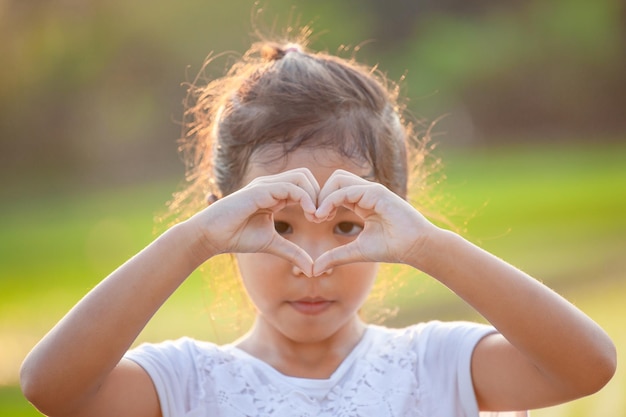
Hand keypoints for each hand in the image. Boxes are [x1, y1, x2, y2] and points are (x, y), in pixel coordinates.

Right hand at [191, 168, 319, 274]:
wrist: (210, 236)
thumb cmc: (237, 236)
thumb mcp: (272, 244)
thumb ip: (293, 252)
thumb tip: (312, 269)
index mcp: (274, 194)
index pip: (304, 185)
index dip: (317, 200)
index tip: (322, 220)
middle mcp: (271, 185)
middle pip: (306, 176)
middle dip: (319, 194)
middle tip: (321, 217)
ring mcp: (265, 185)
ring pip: (301, 177)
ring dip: (314, 195)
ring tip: (316, 216)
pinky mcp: (259, 191)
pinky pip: (289, 187)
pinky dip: (304, 199)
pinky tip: (309, 214)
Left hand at [312, 170, 432, 275]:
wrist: (416, 247)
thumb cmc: (392, 248)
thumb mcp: (356, 252)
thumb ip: (335, 256)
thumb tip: (314, 269)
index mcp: (362, 202)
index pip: (335, 190)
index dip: (321, 202)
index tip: (314, 220)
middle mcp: (366, 192)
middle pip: (334, 179)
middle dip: (320, 194)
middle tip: (314, 216)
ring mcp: (372, 190)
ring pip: (338, 179)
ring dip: (324, 195)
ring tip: (319, 216)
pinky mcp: (376, 193)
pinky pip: (346, 191)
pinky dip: (331, 200)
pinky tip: (324, 216)